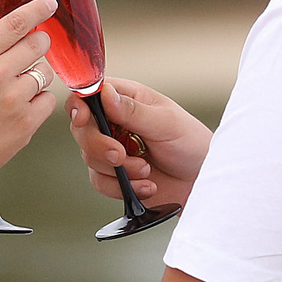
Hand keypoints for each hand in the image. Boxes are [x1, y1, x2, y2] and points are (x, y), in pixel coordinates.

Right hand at [0, 0, 60, 176]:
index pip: (15, 23)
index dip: (36, 10)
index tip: (48, 4)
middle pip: (37, 44)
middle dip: (39, 44)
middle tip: (32, 51)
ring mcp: (14, 99)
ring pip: (45, 72)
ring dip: (38, 76)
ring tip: (20, 86)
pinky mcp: (26, 122)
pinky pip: (47, 100)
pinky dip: (39, 101)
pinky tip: (22, 107)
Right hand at [69, 76, 207, 207]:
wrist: (202, 181)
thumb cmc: (192, 144)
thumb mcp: (166, 123)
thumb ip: (133, 110)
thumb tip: (104, 93)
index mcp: (126, 100)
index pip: (89, 95)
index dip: (79, 105)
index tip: (84, 118)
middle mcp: (115, 123)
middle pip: (82, 129)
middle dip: (98, 145)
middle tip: (120, 155)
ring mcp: (113, 150)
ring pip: (89, 157)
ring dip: (119, 169)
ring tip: (147, 170)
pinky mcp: (115, 176)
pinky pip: (100, 182)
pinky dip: (121, 187)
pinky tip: (146, 185)